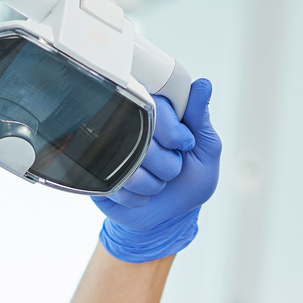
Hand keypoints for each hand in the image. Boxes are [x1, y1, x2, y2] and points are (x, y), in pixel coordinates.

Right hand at [94, 78, 221, 261]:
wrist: (168, 217)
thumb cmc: (189, 180)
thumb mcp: (205, 149)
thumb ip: (200, 119)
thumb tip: (204, 85)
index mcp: (154, 111)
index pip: (156, 105)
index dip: (174, 132)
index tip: (184, 145)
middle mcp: (128, 125)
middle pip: (140, 134)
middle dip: (166, 163)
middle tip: (173, 169)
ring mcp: (108, 149)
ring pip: (128, 163)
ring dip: (151, 183)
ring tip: (157, 182)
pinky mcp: (96, 174)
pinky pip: (115, 185)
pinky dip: (135, 197)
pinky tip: (141, 195)